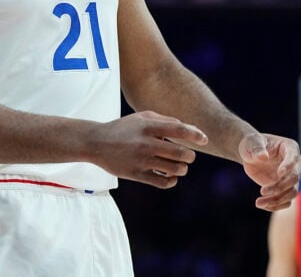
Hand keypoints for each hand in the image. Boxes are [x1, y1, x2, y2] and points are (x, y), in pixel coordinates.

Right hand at [88, 111, 208, 188]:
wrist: (97, 142)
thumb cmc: (124, 128)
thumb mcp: (142, 117)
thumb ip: (165, 120)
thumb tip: (189, 129)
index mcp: (148, 126)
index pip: (179, 130)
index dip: (195, 135)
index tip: (204, 140)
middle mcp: (146, 143)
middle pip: (180, 153)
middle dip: (190, 156)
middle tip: (188, 156)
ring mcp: (141, 160)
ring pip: (174, 169)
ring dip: (182, 169)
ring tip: (181, 166)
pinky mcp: (136, 174)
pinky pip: (162, 182)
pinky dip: (172, 181)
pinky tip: (171, 176)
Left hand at [238, 133, 300, 210]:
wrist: (250, 154)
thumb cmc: (252, 144)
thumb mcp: (252, 142)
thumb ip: (257, 149)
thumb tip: (263, 157)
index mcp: (290, 147)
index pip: (293, 158)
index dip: (288, 166)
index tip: (279, 173)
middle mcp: (294, 164)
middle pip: (294, 178)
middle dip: (279, 186)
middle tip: (262, 191)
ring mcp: (290, 177)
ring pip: (291, 193)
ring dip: (277, 200)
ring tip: (259, 203)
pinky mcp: (284, 188)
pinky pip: (286, 201)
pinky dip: (276, 205)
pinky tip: (263, 205)